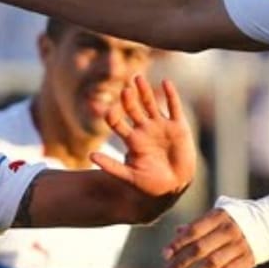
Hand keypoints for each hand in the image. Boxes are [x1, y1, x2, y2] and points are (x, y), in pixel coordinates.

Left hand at [91, 75, 193, 207]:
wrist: (173, 189)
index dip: (112, 115)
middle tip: (125, 90)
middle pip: (133, 109)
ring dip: (145, 91)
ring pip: (151, 104)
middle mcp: (144, 130)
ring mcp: (161, 127)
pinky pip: (174, 107)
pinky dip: (171, 95)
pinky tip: (165, 82)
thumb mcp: (128, 176)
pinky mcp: (178, 127)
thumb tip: (90, 155)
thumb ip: (110, 166)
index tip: (109, 111)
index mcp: (132, 140)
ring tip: (138, 78)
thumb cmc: (148, 186)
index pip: (117, 122)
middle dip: (128, 99)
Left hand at [162, 208, 255, 267]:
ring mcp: (239, 244)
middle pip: (199, 249)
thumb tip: (177, 232)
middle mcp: (229, 230)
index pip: (193, 231)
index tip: (165, 255)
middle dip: (180, 263)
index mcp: (219, 216)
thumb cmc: (240, 216)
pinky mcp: (249, 258)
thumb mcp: (220, 213)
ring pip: (212, 263)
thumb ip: (199, 223)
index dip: (178, 244)